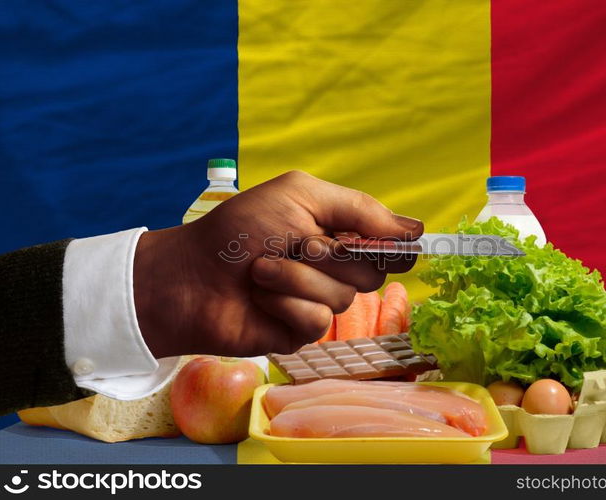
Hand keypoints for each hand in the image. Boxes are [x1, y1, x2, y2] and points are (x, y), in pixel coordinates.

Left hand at [133, 170, 422, 357]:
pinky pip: (316, 322)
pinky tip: (261, 299)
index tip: (386, 241)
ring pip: (343, 298)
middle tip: (295, 245)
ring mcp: (318, 301)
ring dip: (297, 279)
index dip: (393, 243)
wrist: (190, 274)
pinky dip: (285, 305)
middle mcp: (334, 268)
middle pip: (373, 272)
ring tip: (261, 271)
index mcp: (339, 232)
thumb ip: (358, 208)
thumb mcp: (300, 196)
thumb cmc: (238, 229)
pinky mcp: (300, 332)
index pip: (391, 243)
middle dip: (330, 256)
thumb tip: (415, 229)